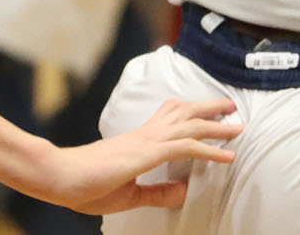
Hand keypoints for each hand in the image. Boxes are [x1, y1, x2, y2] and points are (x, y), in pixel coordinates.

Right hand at [43, 100, 242, 213]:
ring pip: (191, 125)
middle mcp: (146, 135)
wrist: (59, 176)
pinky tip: (227, 155)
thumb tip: (183, 192)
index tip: (207, 112)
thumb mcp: (129, 194)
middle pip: (185, 112)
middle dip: (210, 108)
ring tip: (239, 126)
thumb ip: (156, 192)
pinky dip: (211, 149)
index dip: (191, 114)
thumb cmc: (85, 184)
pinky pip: (186, 147)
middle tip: (231, 106)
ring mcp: (147, 142)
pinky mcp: (147, 153)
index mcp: (138, 141)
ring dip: (218, 125)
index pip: (169, 119)